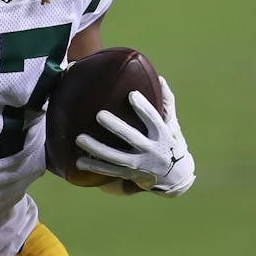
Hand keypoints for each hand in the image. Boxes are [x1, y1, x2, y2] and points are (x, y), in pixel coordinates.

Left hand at [76, 77, 195, 196]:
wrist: (176, 177)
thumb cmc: (171, 143)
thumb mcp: (173, 125)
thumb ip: (166, 102)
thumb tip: (159, 78)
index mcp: (162, 135)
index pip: (153, 119)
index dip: (143, 108)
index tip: (131, 94)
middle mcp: (151, 150)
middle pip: (132, 138)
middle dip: (116, 127)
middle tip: (99, 115)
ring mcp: (139, 164)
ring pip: (116, 157)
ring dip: (97, 148)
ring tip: (79, 138)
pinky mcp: (129, 174)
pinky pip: (110, 171)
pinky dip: (94, 167)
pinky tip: (78, 161)